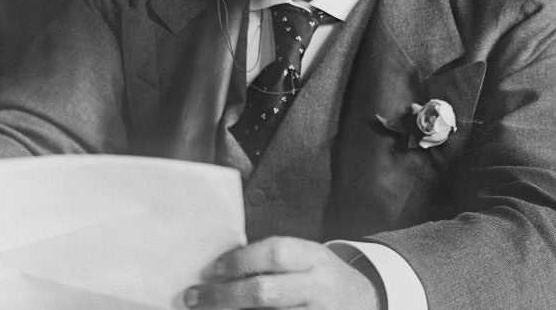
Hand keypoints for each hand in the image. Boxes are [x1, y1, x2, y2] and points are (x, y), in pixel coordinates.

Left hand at [183, 236, 380, 308]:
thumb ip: (271, 260)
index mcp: (315, 258)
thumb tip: (217, 269)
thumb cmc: (319, 277)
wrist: (362, 301)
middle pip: (265, 292)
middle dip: (223, 296)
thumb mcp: (306, 258)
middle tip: (193, 297)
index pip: (275, 253)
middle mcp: (319, 288)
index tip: (211, 270)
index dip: (239, 261)